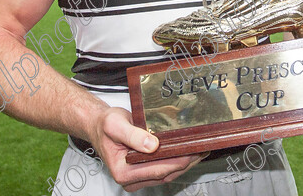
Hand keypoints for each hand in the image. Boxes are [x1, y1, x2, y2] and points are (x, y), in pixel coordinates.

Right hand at [88, 107, 207, 191]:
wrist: (99, 125)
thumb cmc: (105, 125)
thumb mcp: (115, 124)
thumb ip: (132, 135)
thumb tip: (151, 145)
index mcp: (122, 172)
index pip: (157, 170)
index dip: (176, 162)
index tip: (191, 153)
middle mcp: (131, 178)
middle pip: (165, 174)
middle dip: (185, 163)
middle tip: (202, 149)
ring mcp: (138, 176)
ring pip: (167, 173)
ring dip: (185, 163)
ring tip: (200, 150)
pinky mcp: (144, 171)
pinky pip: (164, 168)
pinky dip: (177, 161)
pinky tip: (188, 151)